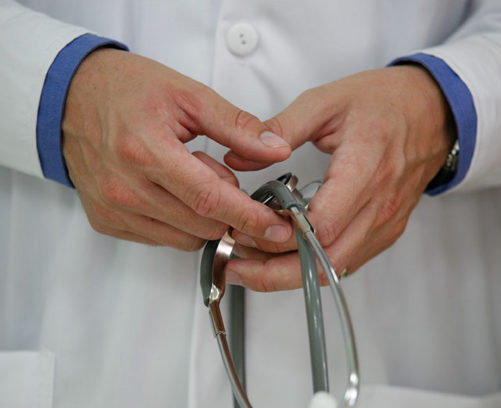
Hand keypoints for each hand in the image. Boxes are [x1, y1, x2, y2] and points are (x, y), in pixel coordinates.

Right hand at [63, 48, 292, 250]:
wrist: (72, 97)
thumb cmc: (128, 90)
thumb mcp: (189, 96)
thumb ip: (237, 126)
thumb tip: (276, 150)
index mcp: (146, 151)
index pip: (209, 199)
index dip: (249, 216)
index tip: (277, 226)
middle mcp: (125, 188)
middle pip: (201, 225)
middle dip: (230, 211)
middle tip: (224, 176)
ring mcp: (112, 209)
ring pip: (184, 238)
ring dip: (204, 216)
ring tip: (190, 176)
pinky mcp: (105, 221)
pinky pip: (160, 238)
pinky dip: (180, 222)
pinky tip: (171, 190)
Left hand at [224, 65, 453, 290]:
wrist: (435, 112)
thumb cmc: (384, 102)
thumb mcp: (326, 101)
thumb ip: (280, 128)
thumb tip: (237, 156)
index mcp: (365, 168)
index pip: (322, 225)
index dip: (279, 236)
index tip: (244, 228)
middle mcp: (380, 205)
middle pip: (324, 261)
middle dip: (274, 273)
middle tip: (234, 266)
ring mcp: (386, 223)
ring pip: (333, 270)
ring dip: (289, 274)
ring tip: (250, 264)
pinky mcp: (386, 231)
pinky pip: (346, 262)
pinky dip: (312, 266)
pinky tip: (285, 256)